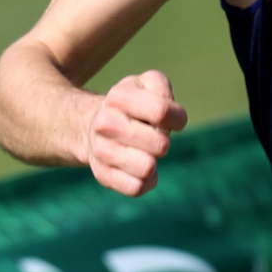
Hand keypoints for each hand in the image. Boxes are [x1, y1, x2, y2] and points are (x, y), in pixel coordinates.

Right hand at [85, 69, 187, 195]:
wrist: (96, 126)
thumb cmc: (135, 105)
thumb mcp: (151, 84)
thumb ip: (164, 94)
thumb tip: (166, 124)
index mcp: (119, 96)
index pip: (162, 112)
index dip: (175, 118)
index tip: (167, 118)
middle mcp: (105, 123)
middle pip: (160, 145)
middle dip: (163, 142)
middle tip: (151, 136)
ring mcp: (100, 150)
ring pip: (148, 168)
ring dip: (153, 162)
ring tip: (143, 152)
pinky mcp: (102, 174)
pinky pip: (137, 187)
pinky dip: (146, 181)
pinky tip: (138, 169)